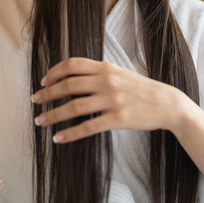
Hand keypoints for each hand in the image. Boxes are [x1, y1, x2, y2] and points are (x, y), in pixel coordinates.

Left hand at [31, 57, 190, 142]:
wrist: (168, 104)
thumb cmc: (141, 89)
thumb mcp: (120, 74)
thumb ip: (98, 73)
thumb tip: (72, 77)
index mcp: (106, 67)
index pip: (72, 64)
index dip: (54, 72)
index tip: (43, 81)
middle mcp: (107, 81)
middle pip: (68, 85)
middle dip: (47, 93)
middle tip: (35, 101)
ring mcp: (113, 100)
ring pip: (74, 107)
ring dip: (53, 115)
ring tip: (40, 121)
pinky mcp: (118, 119)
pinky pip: (87, 127)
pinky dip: (70, 133)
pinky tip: (58, 138)